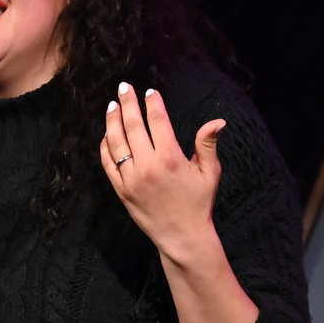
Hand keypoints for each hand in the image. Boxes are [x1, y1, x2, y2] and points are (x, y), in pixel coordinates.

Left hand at [99, 82, 225, 260]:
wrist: (181, 236)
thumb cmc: (198, 202)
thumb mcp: (209, 172)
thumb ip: (207, 143)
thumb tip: (218, 121)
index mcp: (170, 158)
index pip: (157, 121)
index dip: (152, 103)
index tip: (149, 92)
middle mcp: (148, 165)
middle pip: (133, 126)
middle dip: (128, 103)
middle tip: (124, 87)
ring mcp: (131, 178)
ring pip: (116, 142)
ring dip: (112, 120)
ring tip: (113, 105)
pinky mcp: (120, 189)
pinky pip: (108, 162)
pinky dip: (105, 145)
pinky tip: (107, 133)